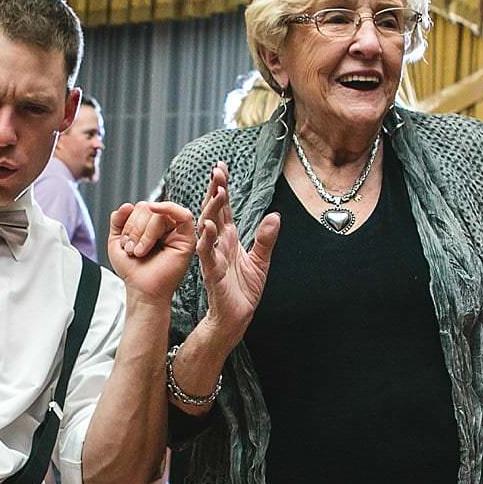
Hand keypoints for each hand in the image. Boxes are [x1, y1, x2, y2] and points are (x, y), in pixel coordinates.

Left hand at [106, 199, 196, 305]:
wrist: (142, 290)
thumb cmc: (133, 271)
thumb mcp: (117, 242)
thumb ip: (118, 221)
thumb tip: (127, 205)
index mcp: (149, 226)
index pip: (141, 208)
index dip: (129, 222)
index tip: (125, 244)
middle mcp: (164, 228)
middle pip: (149, 208)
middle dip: (136, 228)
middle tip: (133, 249)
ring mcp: (177, 232)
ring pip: (160, 214)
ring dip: (145, 232)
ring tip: (141, 251)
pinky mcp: (188, 239)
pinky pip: (183, 215)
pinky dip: (168, 208)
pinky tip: (155, 210)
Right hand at [197, 163, 279, 338]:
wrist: (236, 316)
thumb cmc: (244, 290)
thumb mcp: (261, 260)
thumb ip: (265, 238)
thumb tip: (275, 216)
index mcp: (228, 238)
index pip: (224, 208)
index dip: (222, 187)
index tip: (220, 166)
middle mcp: (218, 243)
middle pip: (214, 211)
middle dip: (215, 190)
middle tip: (217, 171)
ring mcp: (212, 256)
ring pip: (208, 228)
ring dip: (212, 209)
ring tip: (217, 192)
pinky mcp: (211, 272)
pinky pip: (207, 253)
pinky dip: (207, 239)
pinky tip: (209, 225)